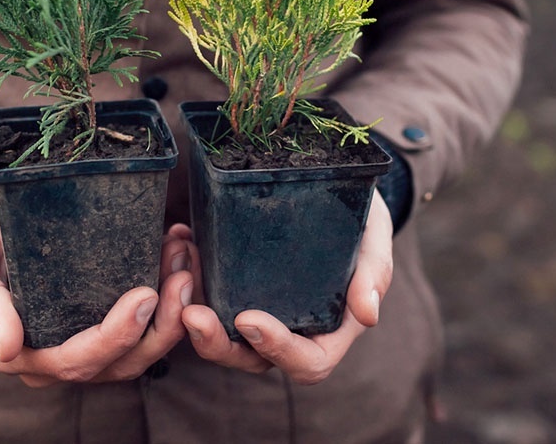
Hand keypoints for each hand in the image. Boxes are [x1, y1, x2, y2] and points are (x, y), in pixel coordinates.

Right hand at [0, 204, 196, 386]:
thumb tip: (6, 347)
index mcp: (27, 356)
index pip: (80, 361)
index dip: (118, 334)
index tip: (147, 294)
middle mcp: (62, 358)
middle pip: (124, 360)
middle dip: (162, 323)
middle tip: (183, 273)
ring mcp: (89, 342)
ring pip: (144, 345)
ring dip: (175, 308)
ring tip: (185, 258)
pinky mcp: (107, 318)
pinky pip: (148, 320)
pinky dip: (170, 292)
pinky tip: (179, 250)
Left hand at [181, 189, 393, 384]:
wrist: (340, 193)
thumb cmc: (364, 223)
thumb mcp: (374, 240)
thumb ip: (374, 273)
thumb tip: (369, 314)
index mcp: (329, 332)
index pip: (305, 362)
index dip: (276, 349)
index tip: (249, 318)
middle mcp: (290, 331)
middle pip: (251, 358)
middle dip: (217, 343)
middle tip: (191, 313)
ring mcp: (260, 311)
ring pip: (220, 333)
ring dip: (193, 310)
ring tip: (181, 269)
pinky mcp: (237, 287)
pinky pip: (207, 295)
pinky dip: (190, 274)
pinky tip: (182, 238)